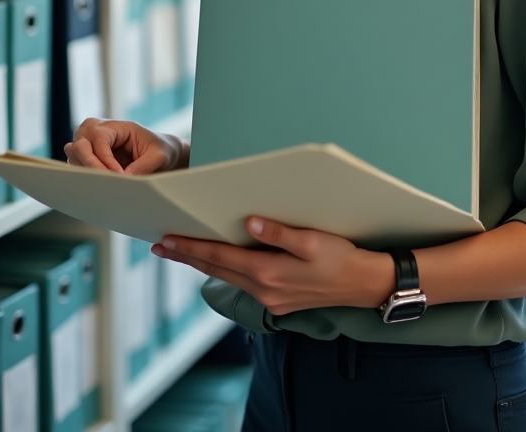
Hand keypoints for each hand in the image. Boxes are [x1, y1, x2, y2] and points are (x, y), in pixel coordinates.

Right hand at [64, 118, 188, 174]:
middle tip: (104, 183)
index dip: (104, 159)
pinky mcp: (89, 157)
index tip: (117, 175)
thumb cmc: (160, 150)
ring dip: (83, 170)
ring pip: (74, 154)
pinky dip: (82, 175)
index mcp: (118, 126)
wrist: (162, 154)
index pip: (98, 138)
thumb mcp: (159, 157)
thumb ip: (143, 166)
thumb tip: (123, 179)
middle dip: (89, 165)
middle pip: (80, 144)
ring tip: (101, 184)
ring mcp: (91, 143)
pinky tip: (96, 184)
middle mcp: (100, 131)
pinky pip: (76, 164)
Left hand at [152, 216, 394, 314]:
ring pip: (228, 278)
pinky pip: (244, 284)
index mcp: (268, 272)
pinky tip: (223, 264)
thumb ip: (279, 233)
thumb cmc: (341, 258)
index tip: (166, 240)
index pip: (219, 257)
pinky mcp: (279, 302)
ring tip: (184, 253)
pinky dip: (227, 272)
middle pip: (216, 270)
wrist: (364, 285)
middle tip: (161, 246)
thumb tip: (249, 224)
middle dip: (188, 258)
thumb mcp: (313, 240)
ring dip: (205, 265)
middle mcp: (264, 289)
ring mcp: (271, 299)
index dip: (190, 248)